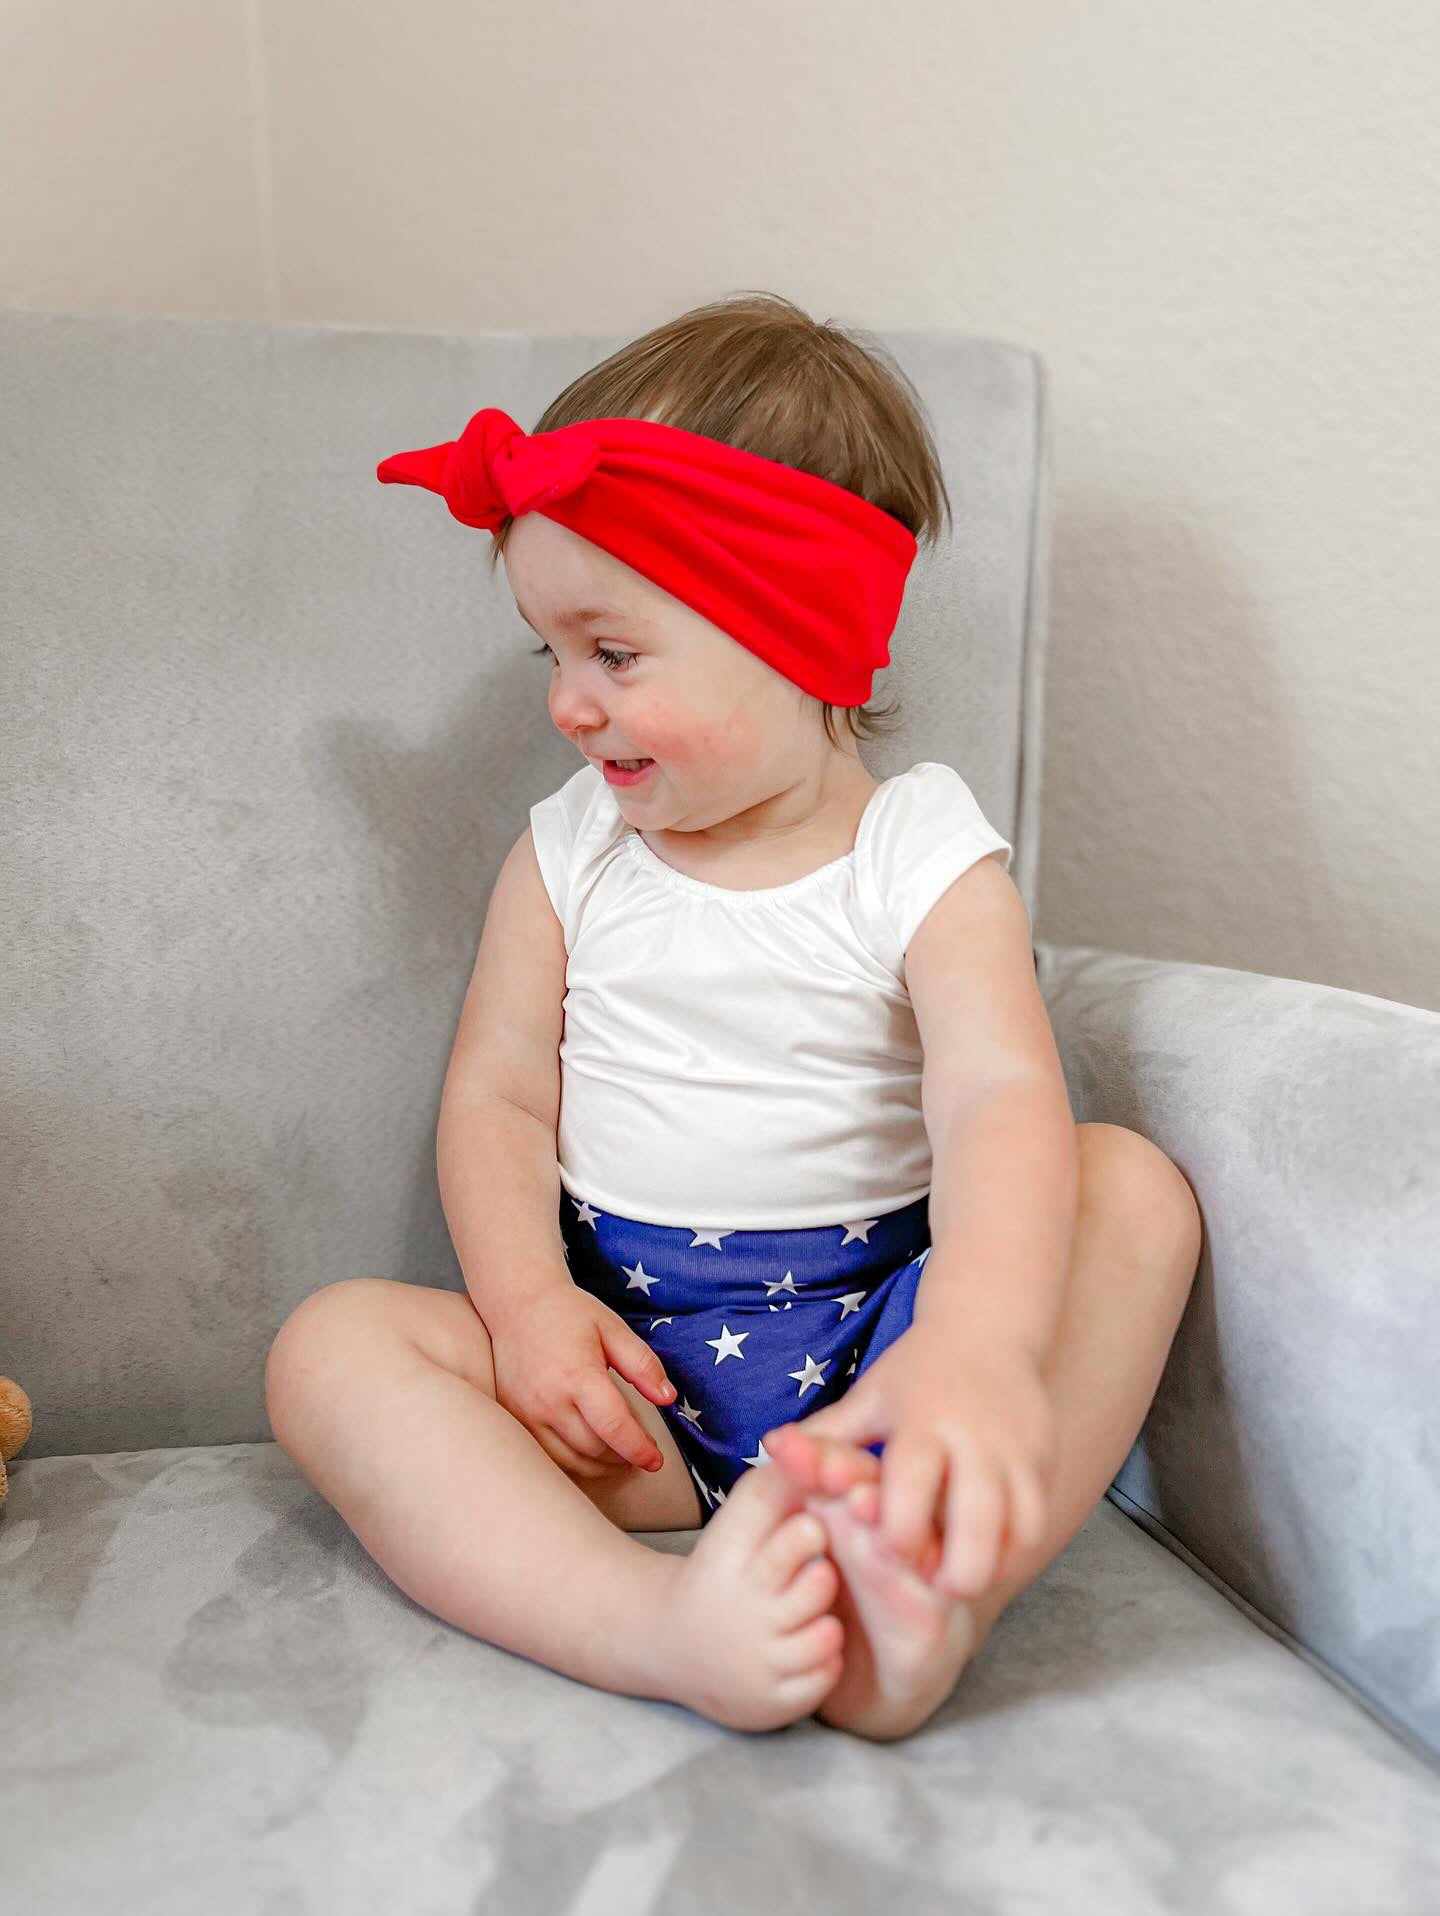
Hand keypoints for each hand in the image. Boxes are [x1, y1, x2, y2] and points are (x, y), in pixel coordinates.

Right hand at [486, 1286, 677, 1479]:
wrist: (517, 1306)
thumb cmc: (568, 1314)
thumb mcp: (613, 1329)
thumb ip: (643, 1365)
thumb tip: (668, 1398)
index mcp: (578, 1374)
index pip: (613, 1426)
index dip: (638, 1449)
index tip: (655, 1460)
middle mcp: (549, 1400)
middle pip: (594, 1449)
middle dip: (624, 1457)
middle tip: (641, 1450)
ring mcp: (527, 1414)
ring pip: (570, 1461)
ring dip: (601, 1466)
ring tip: (620, 1455)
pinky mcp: (516, 1420)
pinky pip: (548, 1457)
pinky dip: (574, 1462)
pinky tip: (590, 1452)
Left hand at [765, 1330, 1056, 1601]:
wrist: (987, 1325)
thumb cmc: (914, 1373)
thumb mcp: (868, 1398)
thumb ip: (825, 1437)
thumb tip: (768, 1452)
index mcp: (921, 1422)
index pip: (911, 1487)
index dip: (898, 1533)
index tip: (888, 1554)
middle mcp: (974, 1437)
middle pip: (976, 1521)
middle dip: (956, 1568)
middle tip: (935, 1589)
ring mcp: (1016, 1448)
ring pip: (1020, 1528)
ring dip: (993, 1564)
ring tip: (963, 1578)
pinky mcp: (1043, 1456)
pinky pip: (1038, 1518)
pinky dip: (1017, 1547)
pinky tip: (990, 1555)